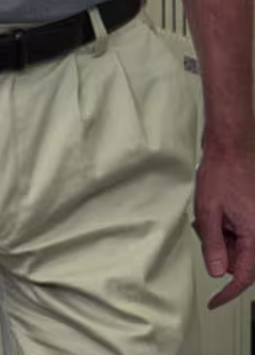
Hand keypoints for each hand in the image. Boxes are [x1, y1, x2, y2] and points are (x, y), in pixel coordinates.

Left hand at [197, 136, 254, 305]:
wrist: (232, 147)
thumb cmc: (222, 173)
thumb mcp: (208, 211)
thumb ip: (212, 244)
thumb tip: (215, 271)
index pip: (244, 276)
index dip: (228, 292)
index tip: (215, 302)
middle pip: (240, 261)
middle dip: (220, 251)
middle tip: (206, 229)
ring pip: (239, 246)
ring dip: (221, 237)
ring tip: (211, 213)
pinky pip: (242, 233)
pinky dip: (227, 227)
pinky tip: (218, 210)